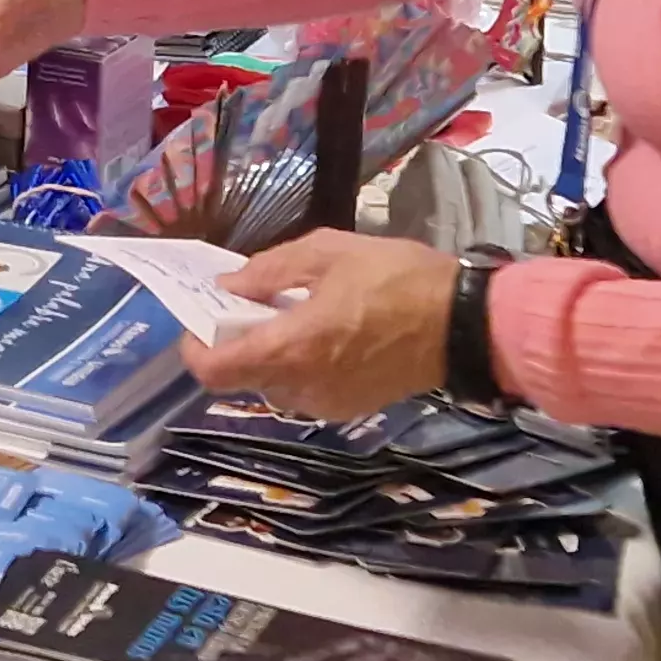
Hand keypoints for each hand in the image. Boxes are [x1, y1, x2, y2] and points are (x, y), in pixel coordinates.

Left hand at [182, 232, 460, 417]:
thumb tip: (230, 286)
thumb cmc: (397, 280)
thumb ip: (270, 270)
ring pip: (275, 383)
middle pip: (242, 377)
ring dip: (272, 353)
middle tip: (254, 305)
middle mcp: (301, 387)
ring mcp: (327, 403)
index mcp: (290, 348)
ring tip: (294, 314)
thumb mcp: (328, 253)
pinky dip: (302, 364)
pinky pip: (307, 388)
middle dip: (238, 342)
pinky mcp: (352, 407)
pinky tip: (326, 332)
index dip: (195, 348)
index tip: (202, 320)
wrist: (465, 324)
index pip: (214, 371)